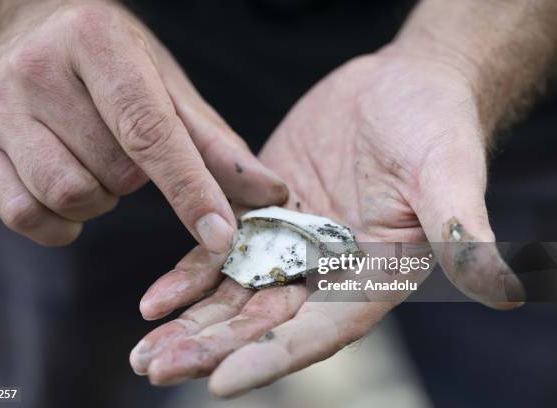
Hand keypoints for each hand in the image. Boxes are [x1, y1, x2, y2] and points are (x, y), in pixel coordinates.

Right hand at [0, 2, 285, 246]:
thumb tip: (273, 191)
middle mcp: (42, 73)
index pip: (150, 131)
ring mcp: (3, 112)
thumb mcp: (167, 87)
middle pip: (116, 172)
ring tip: (99, 163)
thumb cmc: (111, 64)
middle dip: (139, 179)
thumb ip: (216, 144)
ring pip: (72, 195)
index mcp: (99, 46)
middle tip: (128, 149)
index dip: (189, 189)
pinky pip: (28, 216)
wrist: (25, 33)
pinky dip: (62, 220)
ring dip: (102, 197)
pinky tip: (72, 187)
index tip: (221, 235)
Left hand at [130, 48, 523, 394]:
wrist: (399, 86)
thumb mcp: (448, 173)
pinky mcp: (265, 216)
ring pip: (236, 297)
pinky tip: (155, 301)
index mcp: (371, 278)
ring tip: (145, 352)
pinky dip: (190, 277)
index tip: (222, 381)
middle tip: (158, 370)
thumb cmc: (435, 126)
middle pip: (265, 324)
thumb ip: (457, 230)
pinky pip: (221, 253)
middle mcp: (328, 273)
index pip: (319, 331)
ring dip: (191, 326)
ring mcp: (292, 246)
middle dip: (213, 349)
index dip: (272, 356)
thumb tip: (503, 289)